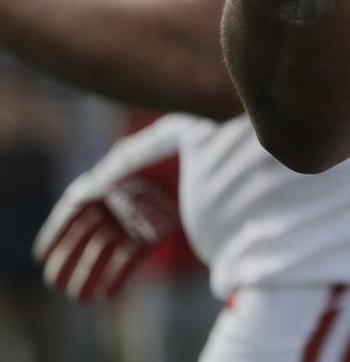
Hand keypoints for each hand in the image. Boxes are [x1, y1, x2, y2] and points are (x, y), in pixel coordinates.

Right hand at [34, 121, 184, 301]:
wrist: (227, 145)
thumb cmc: (188, 135)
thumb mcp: (150, 146)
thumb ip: (118, 166)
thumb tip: (88, 190)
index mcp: (115, 173)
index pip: (77, 203)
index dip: (58, 229)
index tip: (42, 252)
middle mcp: (125, 195)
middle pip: (88, 231)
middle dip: (70, 256)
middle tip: (55, 279)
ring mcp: (142, 213)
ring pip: (107, 247)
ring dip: (91, 271)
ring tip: (77, 294)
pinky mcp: (163, 227)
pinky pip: (134, 254)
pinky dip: (118, 273)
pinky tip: (104, 292)